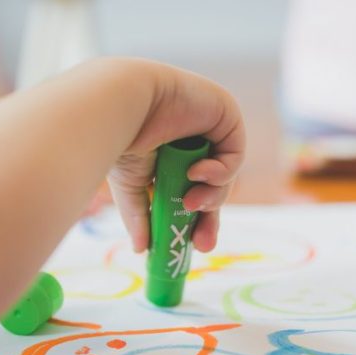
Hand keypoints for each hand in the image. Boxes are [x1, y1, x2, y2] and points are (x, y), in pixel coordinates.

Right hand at [106, 60, 244, 252]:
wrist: (123, 104)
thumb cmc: (120, 137)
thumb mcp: (131, 187)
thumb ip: (140, 216)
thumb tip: (141, 249)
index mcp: (170, 154)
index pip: (191, 191)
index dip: (196, 219)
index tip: (193, 246)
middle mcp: (192, 140)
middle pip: (213, 187)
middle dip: (209, 217)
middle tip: (201, 244)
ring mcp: (210, 126)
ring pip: (224, 176)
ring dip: (212, 196)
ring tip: (190, 203)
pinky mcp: (226, 115)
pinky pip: (234, 155)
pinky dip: (220, 171)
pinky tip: (198, 173)